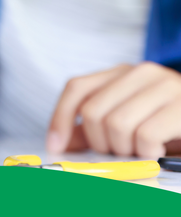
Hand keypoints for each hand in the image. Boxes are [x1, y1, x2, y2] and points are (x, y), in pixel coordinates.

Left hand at [47, 62, 180, 157]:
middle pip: (93, 111)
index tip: (55, 145)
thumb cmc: (169, 124)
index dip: (60, 118)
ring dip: (124, 149)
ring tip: (141, 151)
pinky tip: (156, 152)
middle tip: (119, 151)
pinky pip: (145, 135)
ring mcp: (165, 85)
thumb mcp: (129, 121)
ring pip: (116, 124)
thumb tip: (61, 143)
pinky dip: (146, 152)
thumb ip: (95, 128)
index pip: (77, 88)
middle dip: (100, 142)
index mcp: (123, 73)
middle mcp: (141, 72)